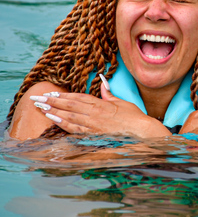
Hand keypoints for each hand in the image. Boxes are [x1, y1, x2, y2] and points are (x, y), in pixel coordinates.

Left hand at [29, 82, 170, 137]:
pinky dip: (62, 123)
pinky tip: (53, 119)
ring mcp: (93, 124)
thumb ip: (108, 94)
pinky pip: (74, 128)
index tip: (51, 93)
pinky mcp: (94, 134)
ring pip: (69, 116)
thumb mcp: (121, 102)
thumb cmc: (134, 117)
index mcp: (101, 104)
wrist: (142, 131)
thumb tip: (102, 81)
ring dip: (53, 110)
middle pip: (69, 105)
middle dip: (52, 101)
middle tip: (37, 98)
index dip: (63, 95)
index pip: (78, 98)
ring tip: (40, 107)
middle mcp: (95, 113)